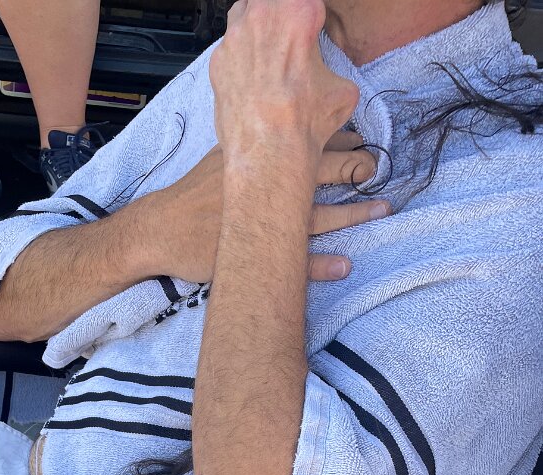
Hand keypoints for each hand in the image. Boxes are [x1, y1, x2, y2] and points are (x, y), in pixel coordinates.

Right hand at [140, 133, 386, 283]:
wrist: (161, 229)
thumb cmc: (190, 195)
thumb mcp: (220, 160)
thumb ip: (251, 152)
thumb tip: (274, 139)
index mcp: (260, 160)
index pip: (308, 142)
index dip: (339, 140)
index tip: (363, 139)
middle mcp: (267, 186)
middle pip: (321, 172)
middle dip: (355, 168)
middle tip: (379, 167)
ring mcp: (264, 222)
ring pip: (318, 216)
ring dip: (353, 215)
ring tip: (382, 210)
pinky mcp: (256, 254)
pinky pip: (294, 262)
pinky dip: (320, 266)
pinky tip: (345, 266)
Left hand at [210, 0, 359, 162]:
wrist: (268, 154)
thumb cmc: (302, 125)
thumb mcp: (342, 90)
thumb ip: (332, 69)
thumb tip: (329, 77)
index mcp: (298, 13)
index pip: (306, 2)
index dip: (311, 17)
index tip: (312, 29)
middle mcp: (262, 17)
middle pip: (272, 2)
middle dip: (281, 15)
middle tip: (289, 38)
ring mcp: (235, 38)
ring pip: (245, 12)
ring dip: (257, 25)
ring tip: (268, 51)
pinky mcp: (217, 62)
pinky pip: (229, 46)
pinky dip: (239, 54)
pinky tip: (250, 76)